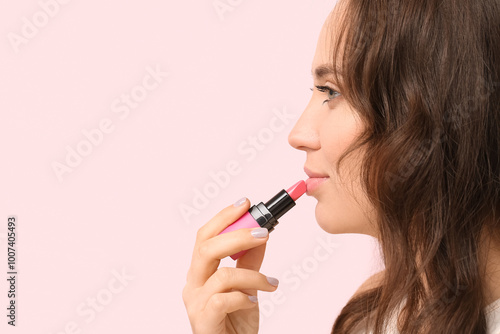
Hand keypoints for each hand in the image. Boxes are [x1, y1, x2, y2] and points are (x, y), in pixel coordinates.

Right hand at [182, 198, 278, 333]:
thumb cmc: (235, 322)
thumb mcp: (248, 286)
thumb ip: (251, 262)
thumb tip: (262, 233)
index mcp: (200, 271)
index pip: (205, 236)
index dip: (224, 217)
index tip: (246, 204)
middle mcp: (193, 284)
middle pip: (206, 247)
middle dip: (237, 235)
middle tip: (264, 232)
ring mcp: (195, 303)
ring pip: (221, 275)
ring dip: (253, 276)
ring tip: (270, 284)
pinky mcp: (203, 321)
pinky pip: (224, 300)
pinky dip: (245, 297)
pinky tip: (254, 303)